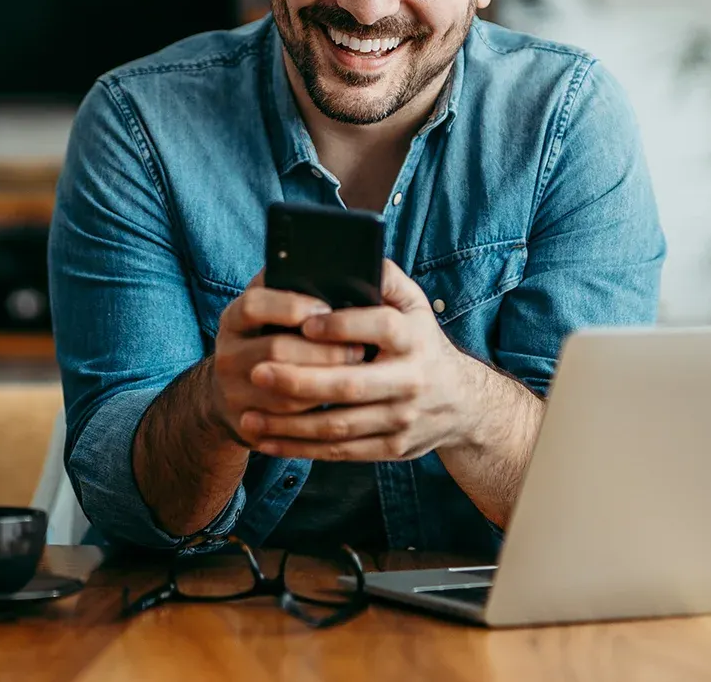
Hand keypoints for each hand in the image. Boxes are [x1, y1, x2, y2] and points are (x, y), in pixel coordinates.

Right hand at [209, 271, 368, 445]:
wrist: (230, 393)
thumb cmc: (267, 339)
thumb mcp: (269, 311)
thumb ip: (291, 289)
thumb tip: (337, 270)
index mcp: (234, 319)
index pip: (254, 305)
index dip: (290, 306)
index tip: (325, 308)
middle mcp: (227, 354)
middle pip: (276, 350)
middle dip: (324, 351)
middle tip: (359, 350)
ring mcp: (233, 392)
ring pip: (286, 392)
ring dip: (327, 384)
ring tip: (357, 375)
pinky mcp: (246, 424)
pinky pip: (286, 424)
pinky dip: (317, 413)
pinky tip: (341, 403)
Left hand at [237, 260, 483, 460]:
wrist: (462, 403)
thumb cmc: (420, 342)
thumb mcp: (415, 304)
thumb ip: (385, 278)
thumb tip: (355, 256)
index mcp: (414, 337)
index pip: (380, 327)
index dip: (343, 326)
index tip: (305, 322)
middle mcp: (411, 380)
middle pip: (351, 385)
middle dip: (300, 380)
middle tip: (257, 371)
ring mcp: (402, 419)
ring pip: (339, 426)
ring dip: (290, 425)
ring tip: (248, 416)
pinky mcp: (392, 448)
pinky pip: (340, 453)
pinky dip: (300, 449)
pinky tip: (267, 441)